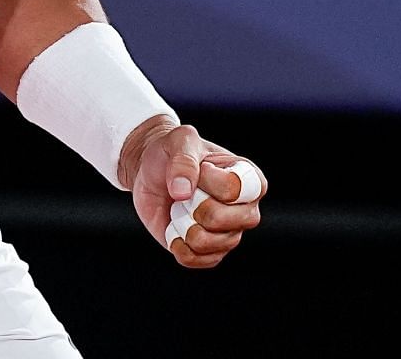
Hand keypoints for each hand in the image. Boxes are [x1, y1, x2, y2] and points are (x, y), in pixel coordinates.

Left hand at [120, 117, 266, 268]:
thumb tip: (183, 193)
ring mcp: (229, 234)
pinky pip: (195, 260)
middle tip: (187, 193)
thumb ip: (184, 160)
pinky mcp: (209, 252)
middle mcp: (246, 210)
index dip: (210, 181)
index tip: (202, 168)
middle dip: (195, 205)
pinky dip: (176, 243)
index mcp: (250, 179)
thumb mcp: (179, 140)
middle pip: (225, 220)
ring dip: (183, 224)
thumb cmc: (173, 152)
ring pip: (208, 243)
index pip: (236, 190)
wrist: (150, 172)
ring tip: (181, 208)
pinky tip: (174, 227)